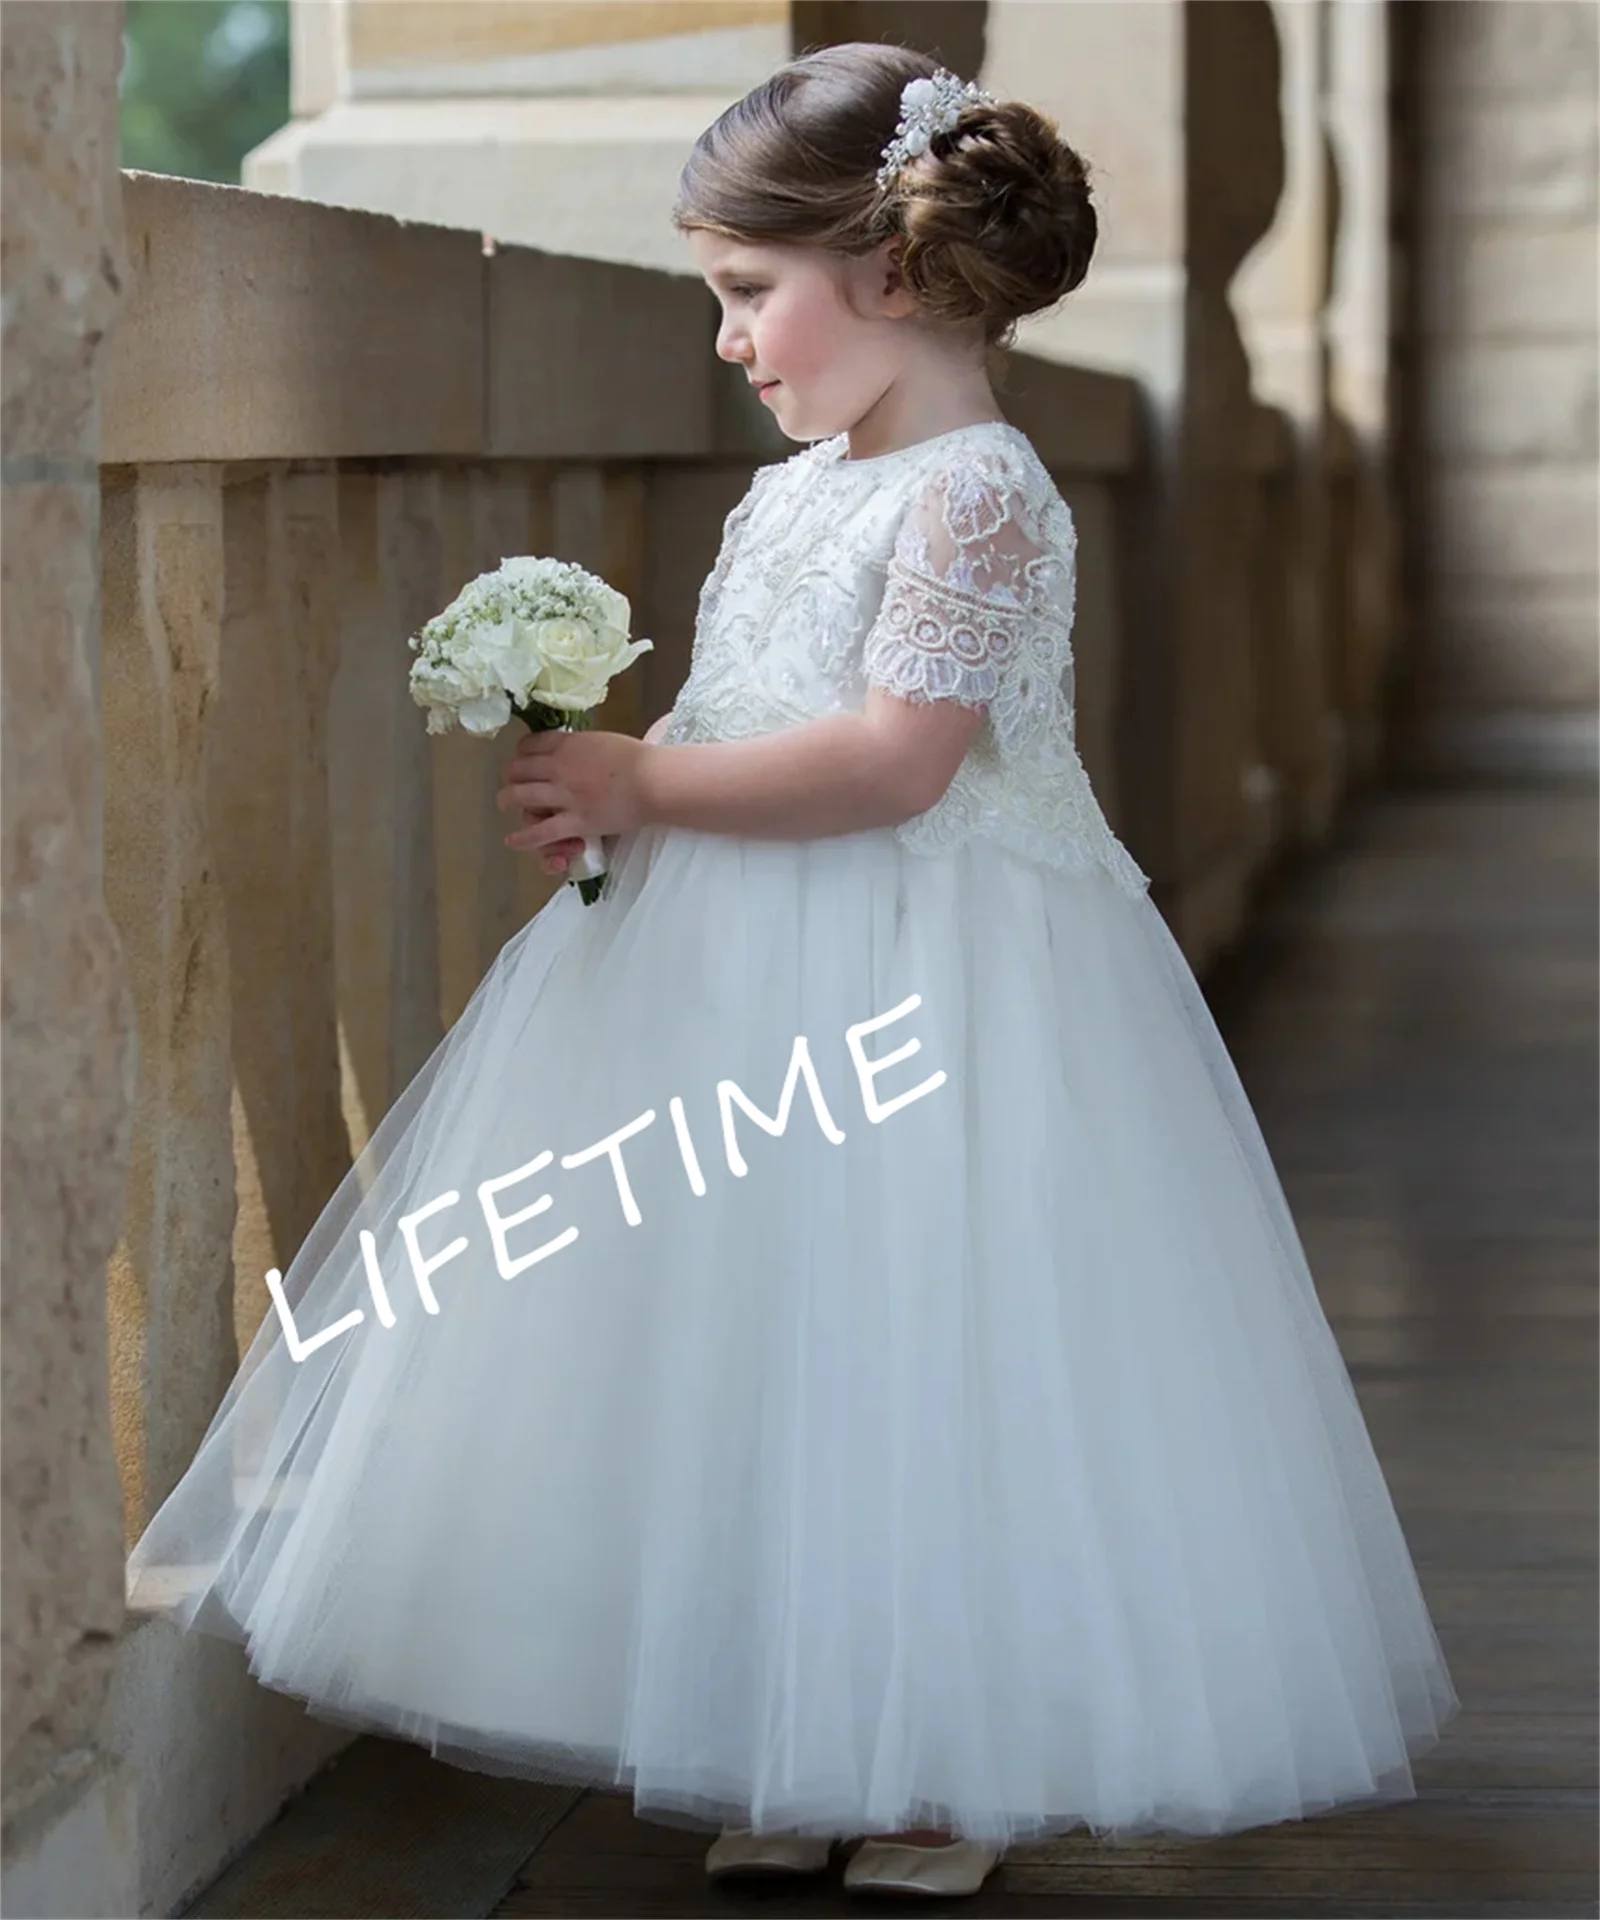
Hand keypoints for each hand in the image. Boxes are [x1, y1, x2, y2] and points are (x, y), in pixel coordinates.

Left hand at [496, 727, 649, 856]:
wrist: (653, 780)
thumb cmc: (639, 759)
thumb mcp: (605, 742)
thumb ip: (585, 748)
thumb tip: (579, 751)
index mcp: (568, 744)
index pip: (531, 744)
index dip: (521, 753)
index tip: (523, 759)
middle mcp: (559, 767)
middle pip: (519, 769)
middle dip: (511, 776)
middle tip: (511, 783)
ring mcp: (564, 796)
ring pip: (521, 797)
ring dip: (507, 800)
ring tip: (504, 804)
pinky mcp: (575, 822)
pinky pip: (541, 832)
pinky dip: (523, 838)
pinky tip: (512, 840)